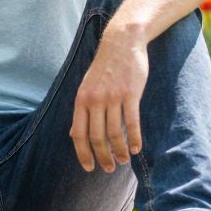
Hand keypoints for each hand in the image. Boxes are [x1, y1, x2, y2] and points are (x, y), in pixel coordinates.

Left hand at [69, 34, 148, 172]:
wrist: (121, 43)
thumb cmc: (105, 68)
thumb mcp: (86, 86)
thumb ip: (82, 110)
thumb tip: (74, 135)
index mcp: (81, 99)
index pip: (78, 134)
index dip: (83, 154)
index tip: (89, 168)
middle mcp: (94, 100)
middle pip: (97, 137)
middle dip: (103, 157)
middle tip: (110, 168)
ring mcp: (112, 97)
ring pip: (115, 133)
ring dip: (120, 151)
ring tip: (124, 160)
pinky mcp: (130, 94)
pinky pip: (132, 122)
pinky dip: (134, 138)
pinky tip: (136, 148)